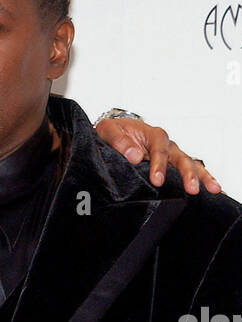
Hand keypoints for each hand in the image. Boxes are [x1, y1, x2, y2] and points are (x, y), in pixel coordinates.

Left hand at [94, 116, 220, 194]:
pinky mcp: (173, 167)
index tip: (156, 180)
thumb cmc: (114, 132)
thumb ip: (119, 140)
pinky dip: (203, 180)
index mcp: (152, 135)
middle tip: (191, 189)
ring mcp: (172, 157)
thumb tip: (134, 155)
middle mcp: (167, 145)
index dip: (159, 164)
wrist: (117, 135)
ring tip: (213, 190)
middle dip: (187, 174)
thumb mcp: (108, 130)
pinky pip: (191, 172)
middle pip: (181, 158)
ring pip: (191, 165)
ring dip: (202, 177)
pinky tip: (214, 191)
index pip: (160, 149)